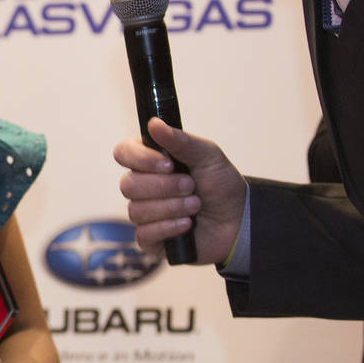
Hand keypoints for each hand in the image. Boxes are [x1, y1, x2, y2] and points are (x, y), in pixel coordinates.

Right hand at [114, 117, 246, 263]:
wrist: (240, 220)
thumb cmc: (222, 185)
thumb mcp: (208, 156)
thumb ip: (180, 140)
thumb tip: (153, 123)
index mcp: (150, 161)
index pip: (123, 153)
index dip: (140, 159)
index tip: (168, 164)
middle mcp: (143, 186)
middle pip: (128, 185)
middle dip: (165, 187)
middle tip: (191, 186)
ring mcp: (145, 213)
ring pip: (137, 210)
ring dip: (172, 207)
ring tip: (196, 205)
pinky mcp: (151, 239)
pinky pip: (144, 234)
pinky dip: (169, 227)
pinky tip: (187, 224)